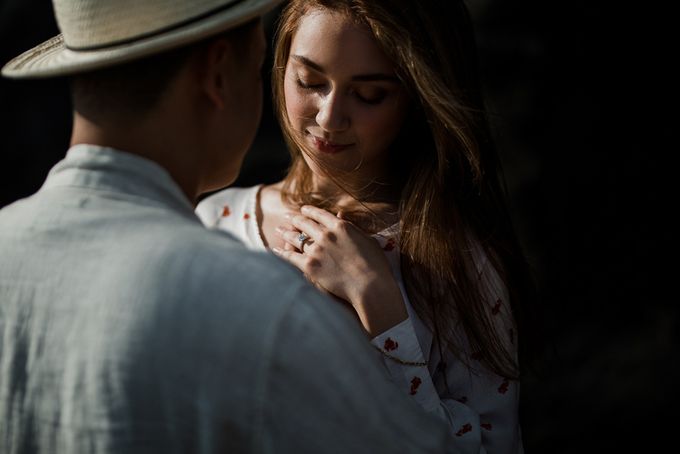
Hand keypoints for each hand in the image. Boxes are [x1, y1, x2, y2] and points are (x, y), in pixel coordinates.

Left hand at [272, 205, 406, 335]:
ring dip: (285, 232)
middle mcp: (326, 234)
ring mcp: (316, 250)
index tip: (303, 210)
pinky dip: (281, 253)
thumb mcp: (367, 239)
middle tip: (286, 217)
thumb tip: (341, 217)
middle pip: (304, 223)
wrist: (370, 285)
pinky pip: (291, 257)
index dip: (309, 211)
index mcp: (341, 226)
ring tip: (279, 230)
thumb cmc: (375, 265)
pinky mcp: (310, 266)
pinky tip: (275, 250)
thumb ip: (352, 228)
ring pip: (295, 238)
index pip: (319, 214)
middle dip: (294, 219)